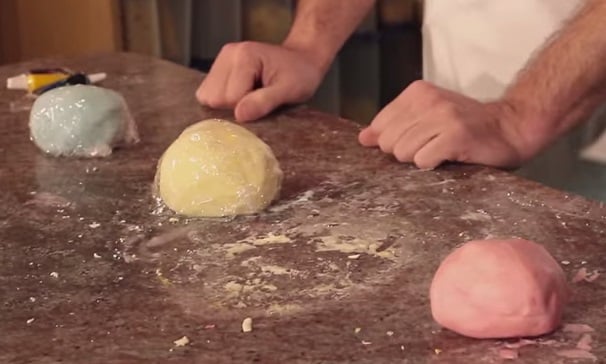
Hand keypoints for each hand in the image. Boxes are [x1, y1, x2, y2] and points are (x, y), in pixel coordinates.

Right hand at [196, 41, 324, 121]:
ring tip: (251, 95)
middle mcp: (228, 54)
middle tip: (258, 98)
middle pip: (214, 98)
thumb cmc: (300, 75)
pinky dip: (224, 101)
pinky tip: (243, 94)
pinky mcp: (218, 69)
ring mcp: (221, 60)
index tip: (266, 100)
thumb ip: (265, 101)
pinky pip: (208, 94)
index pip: (231, 98)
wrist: (302, 61)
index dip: (248, 107)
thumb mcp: (290, 90)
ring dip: (229, 104)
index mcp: (244, 56)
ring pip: (207, 97)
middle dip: (235, 106)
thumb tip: (239, 115)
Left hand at [358, 80, 528, 169]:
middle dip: (405, 152)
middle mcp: (428, 100)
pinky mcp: (455, 136)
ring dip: (420, 159)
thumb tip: (363, 139)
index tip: (417, 140)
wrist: (512, 128)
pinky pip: (422, 161)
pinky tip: (449, 157)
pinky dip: (433, 165)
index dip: (393, 141)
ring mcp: (442, 116)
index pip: (379, 126)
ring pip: (403, 153)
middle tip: (430, 147)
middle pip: (388, 142)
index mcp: (417, 92)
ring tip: (441, 151)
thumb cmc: (467, 127)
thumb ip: (394, 126)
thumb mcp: (427, 118)